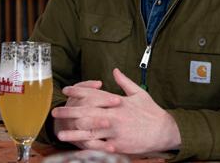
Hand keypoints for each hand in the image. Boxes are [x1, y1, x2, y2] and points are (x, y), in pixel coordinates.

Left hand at [52, 68, 180, 153]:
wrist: (164, 130)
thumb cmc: (151, 112)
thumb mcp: (139, 92)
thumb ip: (124, 82)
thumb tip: (115, 71)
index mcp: (118, 101)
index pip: (94, 94)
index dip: (79, 91)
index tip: (66, 90)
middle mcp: (114, 115)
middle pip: (87, 112)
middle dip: (70, 112)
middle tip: (55, 112)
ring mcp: (116, 131)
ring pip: (91, 132)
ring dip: (74, 133)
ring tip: (60, 134)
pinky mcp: (119, 145)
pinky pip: (101, 146)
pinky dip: (89, 147)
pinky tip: (78, 148)